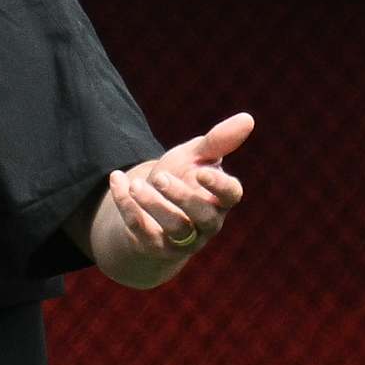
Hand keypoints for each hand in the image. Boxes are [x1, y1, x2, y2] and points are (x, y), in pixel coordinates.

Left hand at [108, 112, 252, 257]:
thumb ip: (217, 141)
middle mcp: (206, 222)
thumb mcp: (195, 156)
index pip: (230, 195)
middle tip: (160, 177)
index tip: (201, 171)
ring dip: (153, 205)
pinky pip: (141, 231)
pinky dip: (127, 207)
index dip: (219, 185)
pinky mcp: (154, 245)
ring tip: (136, 184)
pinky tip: (117, 181)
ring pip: (174, 228)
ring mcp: (181, 238)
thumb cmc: (181, 177)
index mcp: (220, 198)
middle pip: (201, 215)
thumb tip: (247, 118)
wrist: (148, 205)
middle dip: (181, 196)